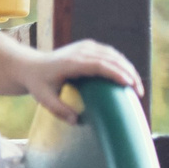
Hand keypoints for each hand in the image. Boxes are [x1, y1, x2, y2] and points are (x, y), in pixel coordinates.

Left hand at [24, 39, 143, 122]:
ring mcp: (85, 47)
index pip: (100, 65)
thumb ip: (59, 110)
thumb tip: (76, 121)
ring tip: (136, 86)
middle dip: (128, 73)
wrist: (29, 65)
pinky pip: (109, 53)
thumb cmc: (37, 83)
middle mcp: (80, 51)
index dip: (117, 73)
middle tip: (139, 91)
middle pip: (111, 59)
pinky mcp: (87, 46)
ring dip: (127, 68)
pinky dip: (120, 63)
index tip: (129, 84)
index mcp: (72, 62)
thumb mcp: (44, 99)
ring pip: (113, 54)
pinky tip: (127, 75)